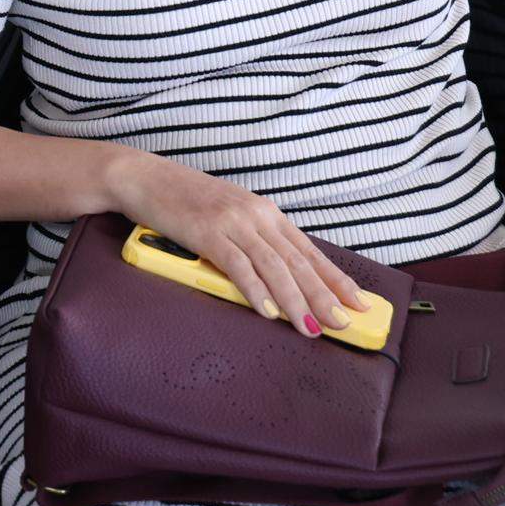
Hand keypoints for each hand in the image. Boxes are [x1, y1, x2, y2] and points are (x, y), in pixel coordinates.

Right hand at [109, 150, 368, 338]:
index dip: (336, 278)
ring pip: (274, 266)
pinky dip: (255, 290)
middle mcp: (255, 214)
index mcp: (265, 211)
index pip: (309, 250)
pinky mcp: (206, 232)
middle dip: (324, 295)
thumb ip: (255, 238)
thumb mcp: (231, 213)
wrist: (145, 177)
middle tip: (343, 323)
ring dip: (295, 300)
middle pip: (298, 261)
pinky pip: (237, 265)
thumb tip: (282, 276)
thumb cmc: (186, 200)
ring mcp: (232, 222)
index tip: (359, 302)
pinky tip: (267, 312)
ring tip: (310, 328)